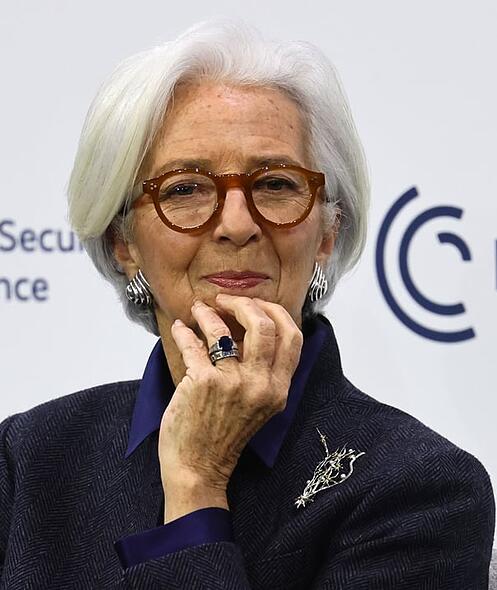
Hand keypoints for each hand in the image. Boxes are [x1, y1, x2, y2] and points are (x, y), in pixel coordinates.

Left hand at [158, 294, 302, 498]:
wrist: (199, 468)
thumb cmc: (226, 436)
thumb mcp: (260, 405)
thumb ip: (263, 371)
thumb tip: (249, 327)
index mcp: (279, 389)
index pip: (293, 337)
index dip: (274, 312)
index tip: (256, 306)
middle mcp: (261, 384)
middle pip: (265, 325)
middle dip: (245, 303)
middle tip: (228, 301)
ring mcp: (232, 383)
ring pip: (224, 329)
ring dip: (208, 312)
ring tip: (200, 309)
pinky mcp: (203, 382)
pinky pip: (193, 343)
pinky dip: (184, 331)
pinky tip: (181, 328)